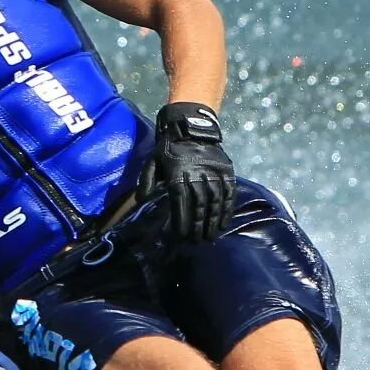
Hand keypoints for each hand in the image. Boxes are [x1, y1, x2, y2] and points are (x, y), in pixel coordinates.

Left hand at [150, 102, 235, 243]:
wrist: (191, 127)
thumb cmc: (169, 147)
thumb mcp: (153, 160)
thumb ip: (146, 180)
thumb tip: (140, 200)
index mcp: (178, 173)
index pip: (180, 202)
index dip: (182, 221)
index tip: (181, 237)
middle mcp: (197, 174)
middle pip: (198, 205)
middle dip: (198, 226)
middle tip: (196, 242)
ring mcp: (213, 172)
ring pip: (214, 201)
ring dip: (213, 222)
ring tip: (209, 238)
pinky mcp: (226, 171)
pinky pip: (228, 193)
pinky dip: (227, 210)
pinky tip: (223, 224)